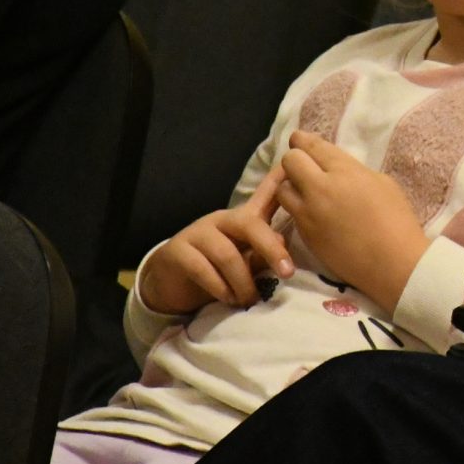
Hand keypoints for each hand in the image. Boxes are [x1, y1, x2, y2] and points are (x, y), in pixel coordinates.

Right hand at [138, 169, 296, 316]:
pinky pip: (203, 269)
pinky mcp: (178, 251)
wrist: (172, 283)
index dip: (277, 180)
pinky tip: (228, 299)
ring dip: (243, 282)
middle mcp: (221, 220)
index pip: (264, 196)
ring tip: (250, 299)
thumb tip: (282, 243)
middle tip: (287, 272)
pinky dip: (220, 288)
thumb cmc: (217, 271)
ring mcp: (198, 233)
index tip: (291, 164)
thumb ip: (263, 253)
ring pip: (228, 255)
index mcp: (242, 220)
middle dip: (271, 249)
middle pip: (250, 225)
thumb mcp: (246, 262)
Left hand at [274, 131, 427, 316]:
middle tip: (305, 167)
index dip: (302, 140)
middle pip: (290, 161)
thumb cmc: (397, 221)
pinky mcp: (305, 235)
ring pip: (282, 189)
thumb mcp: (383, 183)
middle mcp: (320, 188)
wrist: (393, 264)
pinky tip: (313, 213)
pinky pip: (292, 213)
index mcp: (344, 170)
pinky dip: (298, 208)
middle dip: (295, 161)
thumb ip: (355, 171)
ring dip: (292, 186)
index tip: (300, 140)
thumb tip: (339, 171)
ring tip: (305, 192)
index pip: (311, 145)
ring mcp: (309, 213)